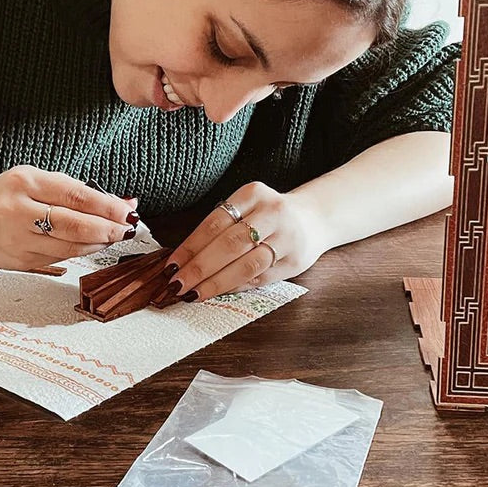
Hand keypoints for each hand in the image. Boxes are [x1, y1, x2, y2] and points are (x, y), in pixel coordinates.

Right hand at [0, 165, 138, 270]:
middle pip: (74, 225)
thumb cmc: (6, 196)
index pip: (75, 196)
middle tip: (126, 228)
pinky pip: (60, 258)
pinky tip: (91, 244)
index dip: (107, 207)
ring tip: (112, 235)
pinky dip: (80, 251)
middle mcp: (18, 212)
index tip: (127, 212)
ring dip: (98, 243)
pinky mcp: (20, 261)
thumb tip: (122, 203)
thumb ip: (78, 190)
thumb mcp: (38, 180)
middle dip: (108, 229)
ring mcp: (18, 240)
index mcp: (24, 183)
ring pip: (70, 246)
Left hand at [162, 182, 328, 301]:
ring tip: (194, 293)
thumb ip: (220, 227)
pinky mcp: (295, 261)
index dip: (191, 246)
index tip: (172, 264)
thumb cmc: (268, 215)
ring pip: (246, 264)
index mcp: (253, 194)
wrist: (315, 218)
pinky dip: (236, 286)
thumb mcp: (246, 207)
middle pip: (230, 244)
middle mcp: (272, 213)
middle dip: (199, 267)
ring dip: (216, 282)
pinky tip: (219, 292)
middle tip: (178, 283)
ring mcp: (287, 238)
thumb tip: (183, 259)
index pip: (215, 222)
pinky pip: (260, 277)